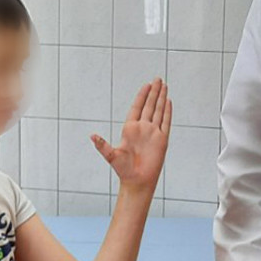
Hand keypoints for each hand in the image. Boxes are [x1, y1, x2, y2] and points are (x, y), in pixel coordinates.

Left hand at [91, 78, 171, 192]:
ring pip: (158, 111)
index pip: (137, 107)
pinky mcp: (162, 139)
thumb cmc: (123, 170)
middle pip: (149, 105)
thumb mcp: (111, 156)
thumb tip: (92, 136)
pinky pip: (166, 122)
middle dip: (154, 92)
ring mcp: (153, 133)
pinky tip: (169, 101)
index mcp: (130, 128)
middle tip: (158, 79)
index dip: (142, 95)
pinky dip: (168, 111)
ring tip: (164, 85)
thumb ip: (102, 145)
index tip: (146, 85)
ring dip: (161, 98)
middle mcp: (142, 128)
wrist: (137, 181)